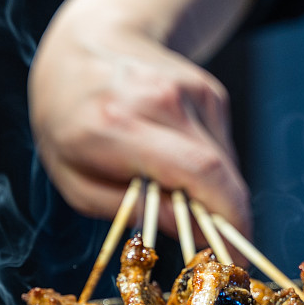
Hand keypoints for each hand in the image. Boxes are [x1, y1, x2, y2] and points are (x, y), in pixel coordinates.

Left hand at [29, 0, 252, 257]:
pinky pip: (221, 146)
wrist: (80, 52)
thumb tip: (187, 230)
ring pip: (226, 162)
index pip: (198, 172)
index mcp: (119, 125)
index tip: (235, 252)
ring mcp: (190, 90)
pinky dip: (210, 169)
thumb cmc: (68, 125)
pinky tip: (177, 166)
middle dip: (229, 217)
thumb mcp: (76, 181)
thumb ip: (130, 209)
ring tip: (179, 199)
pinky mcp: (208, 90)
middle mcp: (162, 100)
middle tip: (222, 247)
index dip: (226, 217)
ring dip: (216, 194)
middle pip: (220, 171)